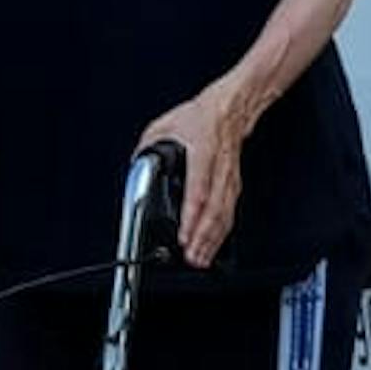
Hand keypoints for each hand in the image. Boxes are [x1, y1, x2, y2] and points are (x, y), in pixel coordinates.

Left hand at [137, 89, 252, 267]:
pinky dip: (222, 233)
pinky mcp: (233, 186)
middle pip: (214, 210)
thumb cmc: (199, 118)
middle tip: (190, 257)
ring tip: (200, 259)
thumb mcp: (164, 126)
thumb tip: (136, 167)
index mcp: (203, 152)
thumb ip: (147, 148)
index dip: (192, 216)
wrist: (229, 110)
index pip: (199, 190)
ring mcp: (229, 179)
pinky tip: (214, 246)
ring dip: (213, 240)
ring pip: (224, 215)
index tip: (184, 235)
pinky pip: (229, 213)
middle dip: (203, 238)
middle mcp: (219, 169)